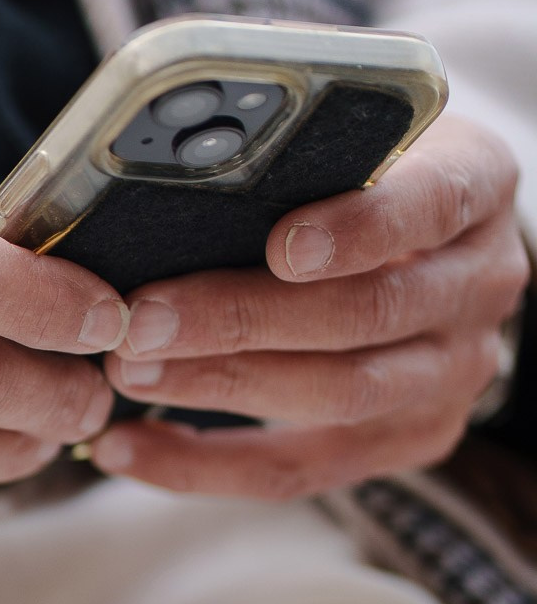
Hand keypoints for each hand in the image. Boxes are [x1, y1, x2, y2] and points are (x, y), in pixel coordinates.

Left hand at [90, 114, 528, 497]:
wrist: (432, 243)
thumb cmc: (365, 172)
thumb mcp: (358, 134)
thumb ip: (296, 148)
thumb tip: (172, 166)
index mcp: (475, 186)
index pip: (431, 205)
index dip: (358, 230)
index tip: (281, 245)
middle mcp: (478, 287)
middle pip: (364, 315)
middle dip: (243, 320)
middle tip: (142, 319)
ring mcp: (450, 374)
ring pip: (335, 397)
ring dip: (216, 388)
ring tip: (127, 372)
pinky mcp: (408, 440)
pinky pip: (298, 469)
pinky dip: (202, 463)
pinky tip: (125, 445)